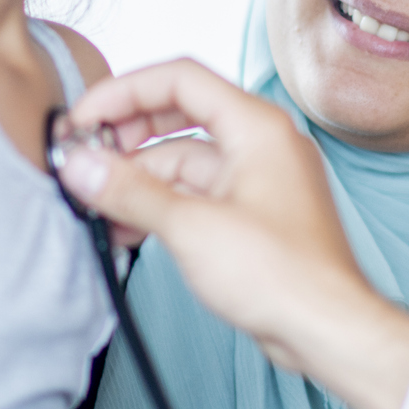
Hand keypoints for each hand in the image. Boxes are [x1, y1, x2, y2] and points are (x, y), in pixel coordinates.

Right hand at [60, 61, 408, 408]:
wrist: (327, 330)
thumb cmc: (285, 276)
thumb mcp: (192, 228)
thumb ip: (130, 192)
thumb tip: (81, 165)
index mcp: (256, 126)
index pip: (179, 79)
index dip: (123, 92)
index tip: (85, 118)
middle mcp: (260, 143)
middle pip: (179, 114)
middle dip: (127, 135)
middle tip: (85, 158)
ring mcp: (257, 179)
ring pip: (184, 159)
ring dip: (139, 179)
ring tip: (97, 205)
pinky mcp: (251, 214)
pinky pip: (196, 193)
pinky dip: (161, 205)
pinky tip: (127, 230)